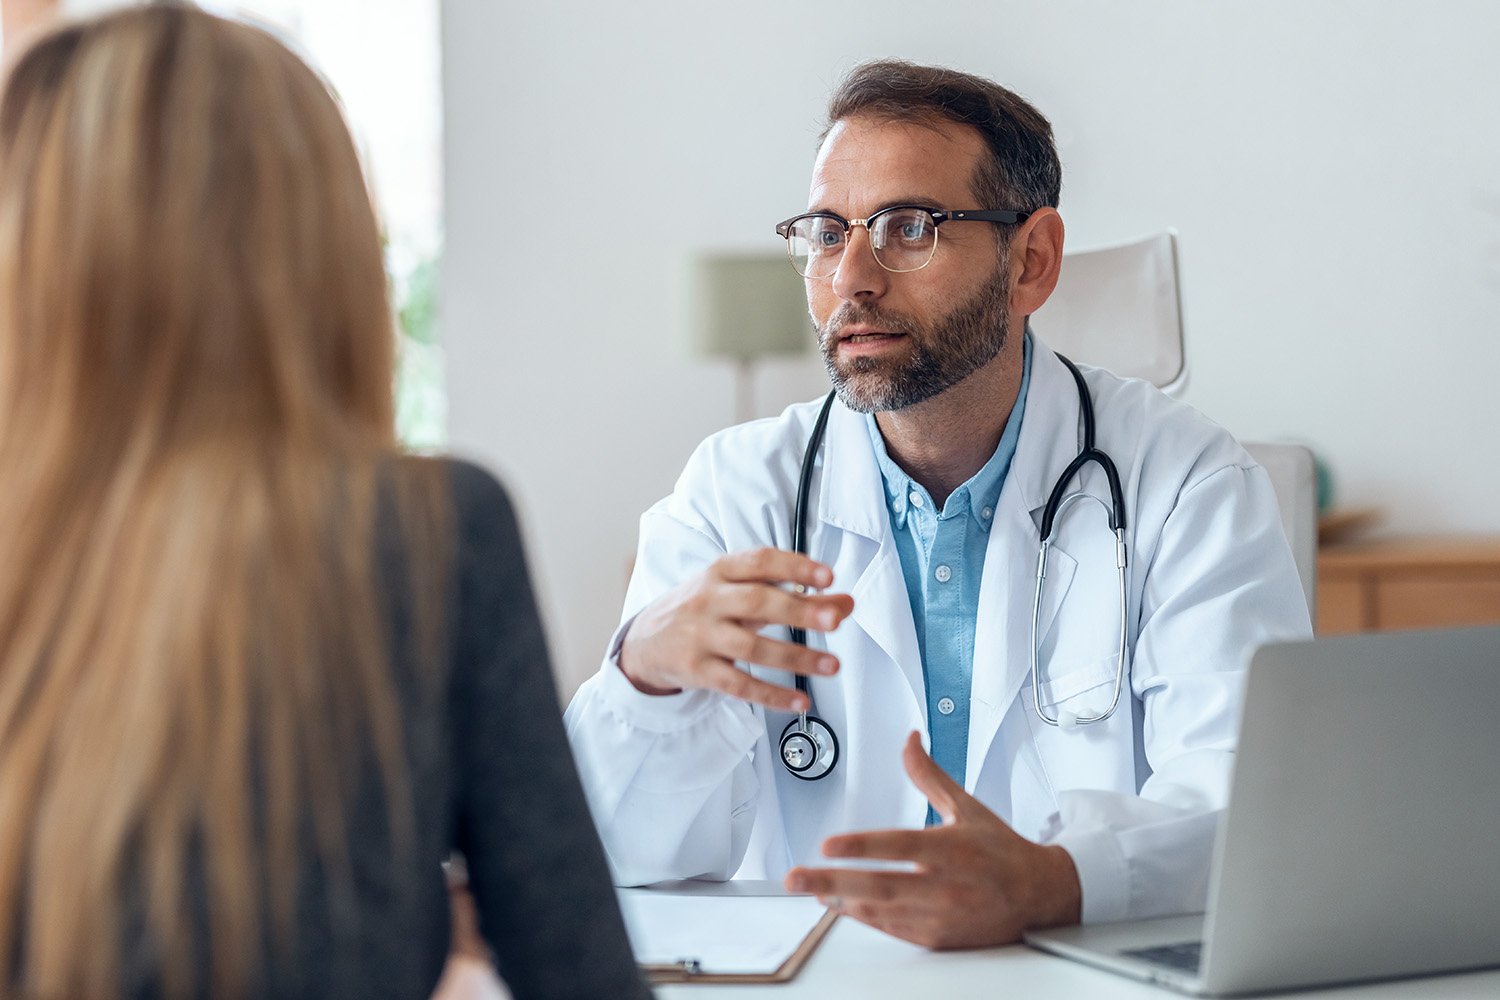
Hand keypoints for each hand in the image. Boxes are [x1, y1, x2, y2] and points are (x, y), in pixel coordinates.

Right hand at [618, 548, 854, 712]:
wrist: (644, 641)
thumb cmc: (702, 610)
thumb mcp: (741, 593)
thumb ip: (794, 594)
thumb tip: (845, 602)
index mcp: (721, 571)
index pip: (761, 561)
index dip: (795, 566)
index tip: (828, 576)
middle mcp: (709, 600)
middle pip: (758, 602)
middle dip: (799, 610)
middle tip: (833, 620)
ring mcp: (701, 636)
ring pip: (752, 648)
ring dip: (796, 658)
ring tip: (831, 665)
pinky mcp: (697, 670)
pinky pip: (739, 685)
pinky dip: (772, 696)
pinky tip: (799, 701)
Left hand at [784, 731, 1081, 948]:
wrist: (1041, 896)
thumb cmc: (1001, 850)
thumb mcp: (967, 807)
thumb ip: (929, 775)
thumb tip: (910, 739)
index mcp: (952, 847)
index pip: (900, 846)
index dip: (861, 846)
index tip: (827, 844)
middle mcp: (946, 884)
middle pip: (881, 884)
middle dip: (832, 880)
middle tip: (795, 876)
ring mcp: (942, 915)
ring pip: (882, 910)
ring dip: (841, 900)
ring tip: (809, 888)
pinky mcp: (939, 937)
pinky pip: (893, 929)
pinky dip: (863, 918)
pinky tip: (840, 904)